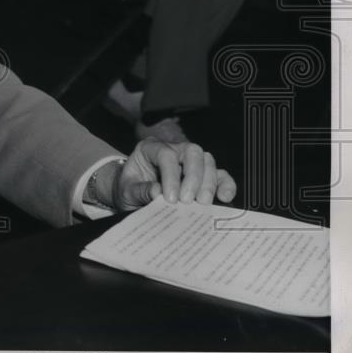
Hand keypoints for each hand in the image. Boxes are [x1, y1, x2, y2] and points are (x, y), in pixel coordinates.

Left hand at [103, 138, 237, 210]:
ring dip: (208, 183)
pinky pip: (220, 174)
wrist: (132, 196)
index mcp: (150, 148)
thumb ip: (139, 191)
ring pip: (207, 161)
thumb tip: (157, 193)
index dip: (171, 176)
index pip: (166, 154)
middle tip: (188, 201)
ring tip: (202, 204)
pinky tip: (224, 198)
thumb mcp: (126, 191)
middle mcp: (172, 150)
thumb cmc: (128, 189)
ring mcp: (189, 161)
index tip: (171, 199)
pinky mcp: (202, 176)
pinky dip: (225, 185)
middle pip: (192, 152)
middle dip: (193, 177)